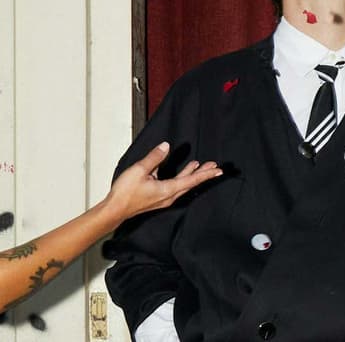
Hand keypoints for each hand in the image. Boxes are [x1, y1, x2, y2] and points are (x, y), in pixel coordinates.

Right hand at [104, 143, 221, 221]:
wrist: (114, 210)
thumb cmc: (125, 193)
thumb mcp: (139, 170)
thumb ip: (154, 157)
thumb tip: (166, 146)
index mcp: (167, 190)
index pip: (191, 180)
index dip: (206, 174)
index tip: (218, 170)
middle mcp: (169, 196)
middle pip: (191, 183)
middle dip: (203, 174)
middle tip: (215, 166)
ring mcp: (164, 198)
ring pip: (183, 185)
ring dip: (192, 174)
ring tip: (199, 165)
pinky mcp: (158, 198)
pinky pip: (175, 186)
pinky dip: (181, 178)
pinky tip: (180, 170)